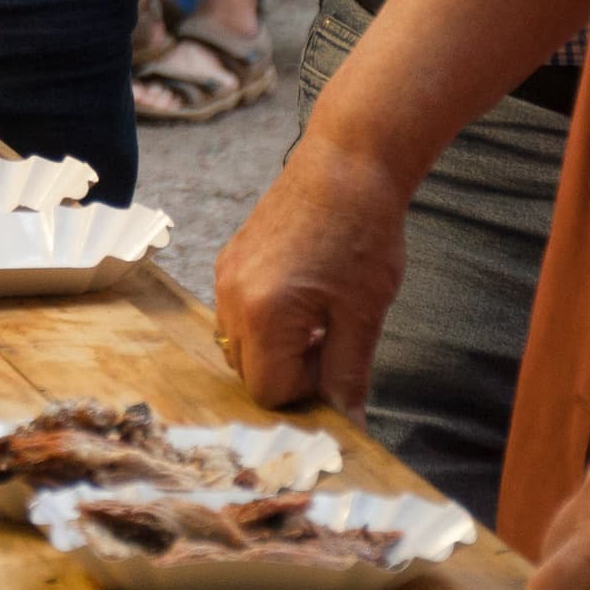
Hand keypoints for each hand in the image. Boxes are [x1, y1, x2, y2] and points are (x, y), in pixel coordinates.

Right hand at [209, 127, 413, 412]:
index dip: (306, 391)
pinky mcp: (230, 259)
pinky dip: (268, 321)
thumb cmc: (363, 233)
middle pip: (249, 372)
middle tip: (332, 339)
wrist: (347, 162)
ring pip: (242, 345)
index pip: (268, 392)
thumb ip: (347, 377)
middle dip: (289, 371)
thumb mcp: (363, 314)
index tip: (336, 362)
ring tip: (320, 316)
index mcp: (262, 315)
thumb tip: (347, 427)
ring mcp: (226, 276)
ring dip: (278, 347)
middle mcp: (231, 297)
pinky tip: (305, 294)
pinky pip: (239, 313)